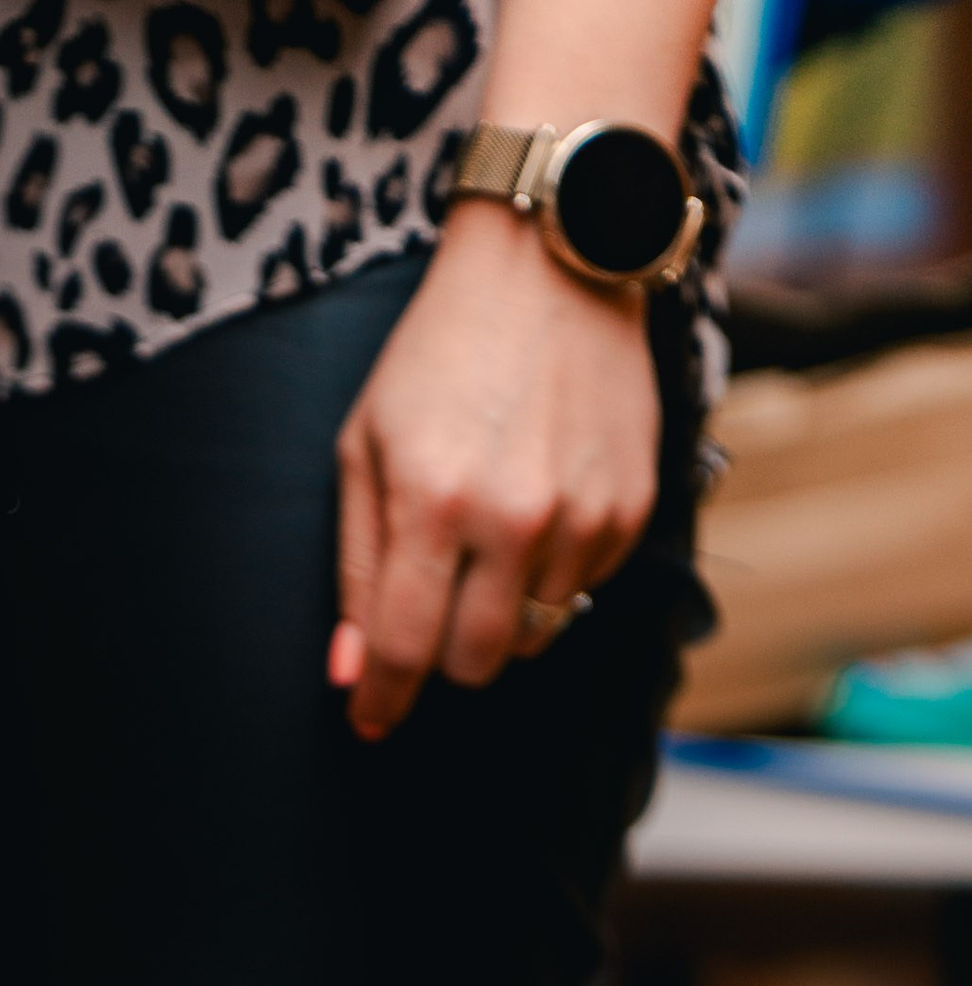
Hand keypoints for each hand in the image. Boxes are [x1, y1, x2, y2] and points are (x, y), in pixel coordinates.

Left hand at [328, 205, 659, 741]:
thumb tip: (354, 673)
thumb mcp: (366, 447)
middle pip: (476, 664)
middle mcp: (514, 519)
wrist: (553, 264)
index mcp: (433, 502)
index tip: (371, 722)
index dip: (383, 699)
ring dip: (501, 615)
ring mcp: (582, 515)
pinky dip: (552, 574)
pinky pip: (584, 591)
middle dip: (444, 657)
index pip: (405, 650)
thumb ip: (358, 567)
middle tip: (433, 611)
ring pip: (534, 636)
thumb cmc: (440, 354)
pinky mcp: (631, 508)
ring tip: (487, 545)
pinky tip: (538, 510)